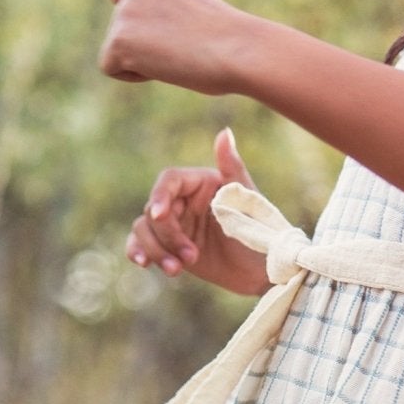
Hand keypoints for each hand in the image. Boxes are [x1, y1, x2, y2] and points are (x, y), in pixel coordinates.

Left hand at [98, 0, 253, 93]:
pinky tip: (164, 67)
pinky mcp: (118, 39)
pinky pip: (109, 66)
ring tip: (177, 56)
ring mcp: (125, 12)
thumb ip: (165, 12)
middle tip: (181, 49)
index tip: (158, 36)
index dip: (135, 22)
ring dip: (142, 60)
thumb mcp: (195, 13)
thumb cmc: (229, 41)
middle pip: (119, 28)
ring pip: (116, 48)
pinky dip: (133, 75)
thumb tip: (147, 37)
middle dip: (142, 45)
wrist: (236, 49)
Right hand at [126, 129, 269, 294]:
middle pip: (154, 209)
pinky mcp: (169, 247)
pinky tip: (143, 263)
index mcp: (201, 183)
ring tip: (176, 270)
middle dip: (167, 235)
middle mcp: (183, 201)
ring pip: (144, 228)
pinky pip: (142, 245)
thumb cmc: (262, 230)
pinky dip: (138, 251)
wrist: (265, 270)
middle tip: (191, 257)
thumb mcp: (247, 199)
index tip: (161, 217)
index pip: (169, 181)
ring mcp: (175, 225)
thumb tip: (225, 132)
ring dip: (155, 249)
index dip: (160, 196)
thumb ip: (232, 167)